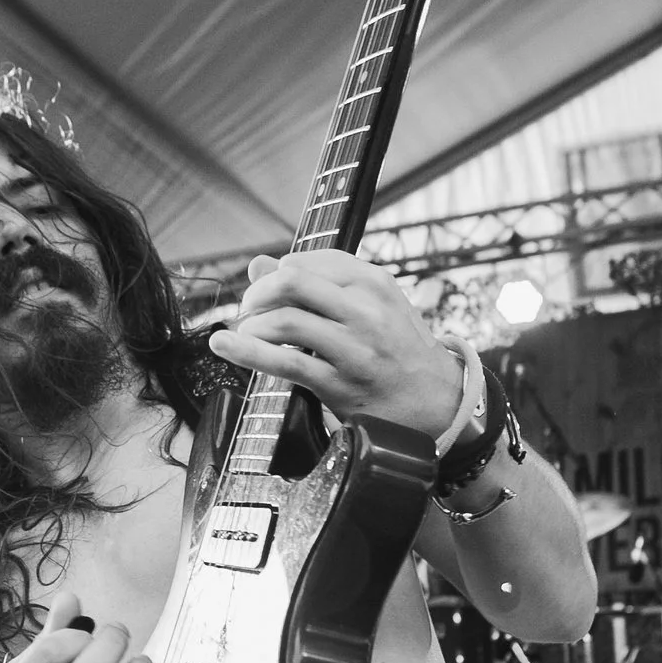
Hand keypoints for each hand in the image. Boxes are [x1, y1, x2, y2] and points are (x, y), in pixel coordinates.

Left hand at [206, 248, 462, 434]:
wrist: (437, 401)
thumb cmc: (397, 348)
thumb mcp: (370, 303)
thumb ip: (317, 281)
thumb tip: (258, 264)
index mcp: (373, 282)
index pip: (306, 261)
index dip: (275, 273)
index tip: (266, 291)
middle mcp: (365, 310)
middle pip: (290, 281)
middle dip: (256, 293)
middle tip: (248, 309)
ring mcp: (353, 348)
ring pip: (284, 320)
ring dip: (252, 326)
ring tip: (248, 334)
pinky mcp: (340, 384)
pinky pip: (283, 363)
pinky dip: (246, 352)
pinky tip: (224, 345)